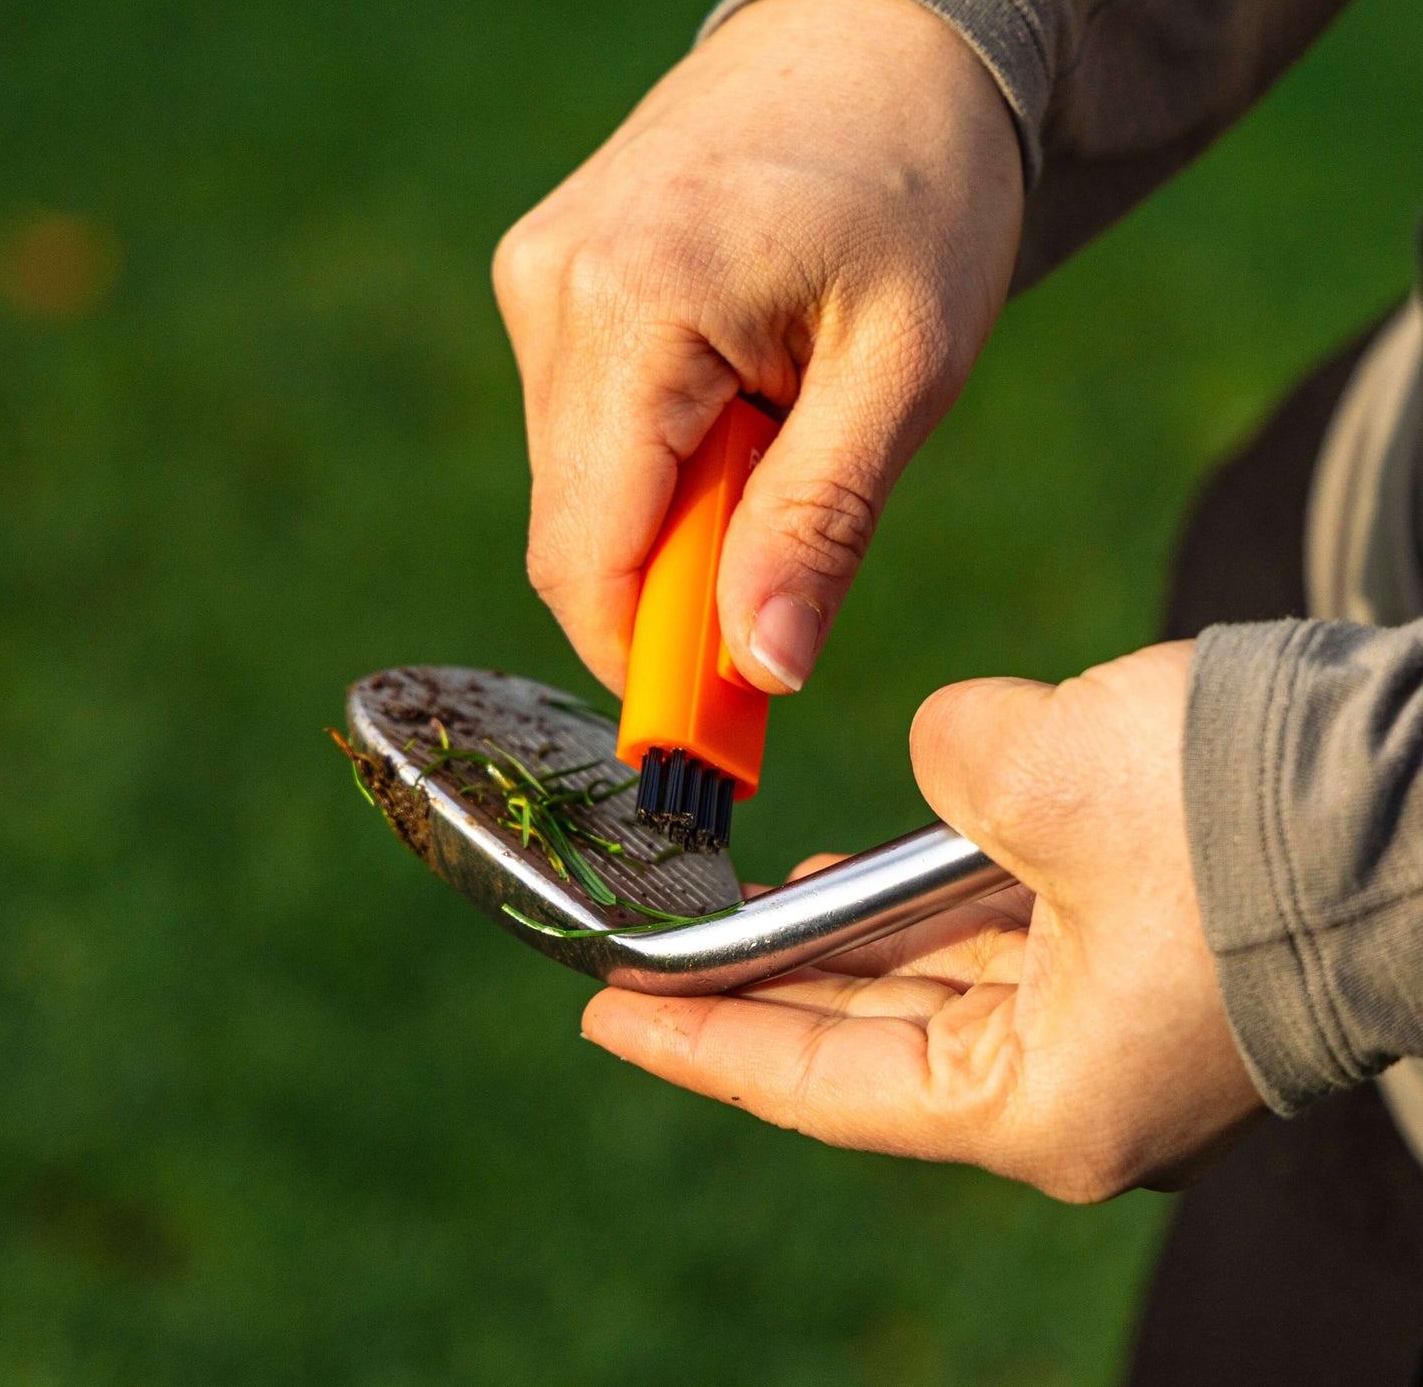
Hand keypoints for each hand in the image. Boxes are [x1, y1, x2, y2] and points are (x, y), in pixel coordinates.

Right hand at [493, 0, 1021, 695]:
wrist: (886, 33)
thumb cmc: (919, 186)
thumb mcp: (905, 369)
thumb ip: (819, 523)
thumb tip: (758, 670)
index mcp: (629, 309)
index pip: (589, 557)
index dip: (647, 662)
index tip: (725, 723)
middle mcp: (549, 293)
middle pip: (577, 534)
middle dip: (673, 597)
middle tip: (784, 589)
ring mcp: (537, 282)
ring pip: (581, 490)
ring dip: (676, 524)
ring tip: (780, 447)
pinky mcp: (553, 283)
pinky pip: (588, 431)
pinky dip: (661, 467)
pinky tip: (739, 409)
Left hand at [581, 642, 1263, 1201]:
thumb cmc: (1249, 815)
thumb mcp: (1044, 772)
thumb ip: (947, 763)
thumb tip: (951, 760)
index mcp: (1041, 1101)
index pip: (821, 1084)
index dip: (703, 1044)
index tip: (611, 1013)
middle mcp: (1071, 1084)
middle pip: (867, 1041)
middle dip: (763, 987)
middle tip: (658, 951)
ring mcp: (1108, 1024)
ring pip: (930, 990)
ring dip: (845, 943)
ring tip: (752, 905)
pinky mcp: (1137, 958)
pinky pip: (991, 944)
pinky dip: (921, 909)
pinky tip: (864, 868)